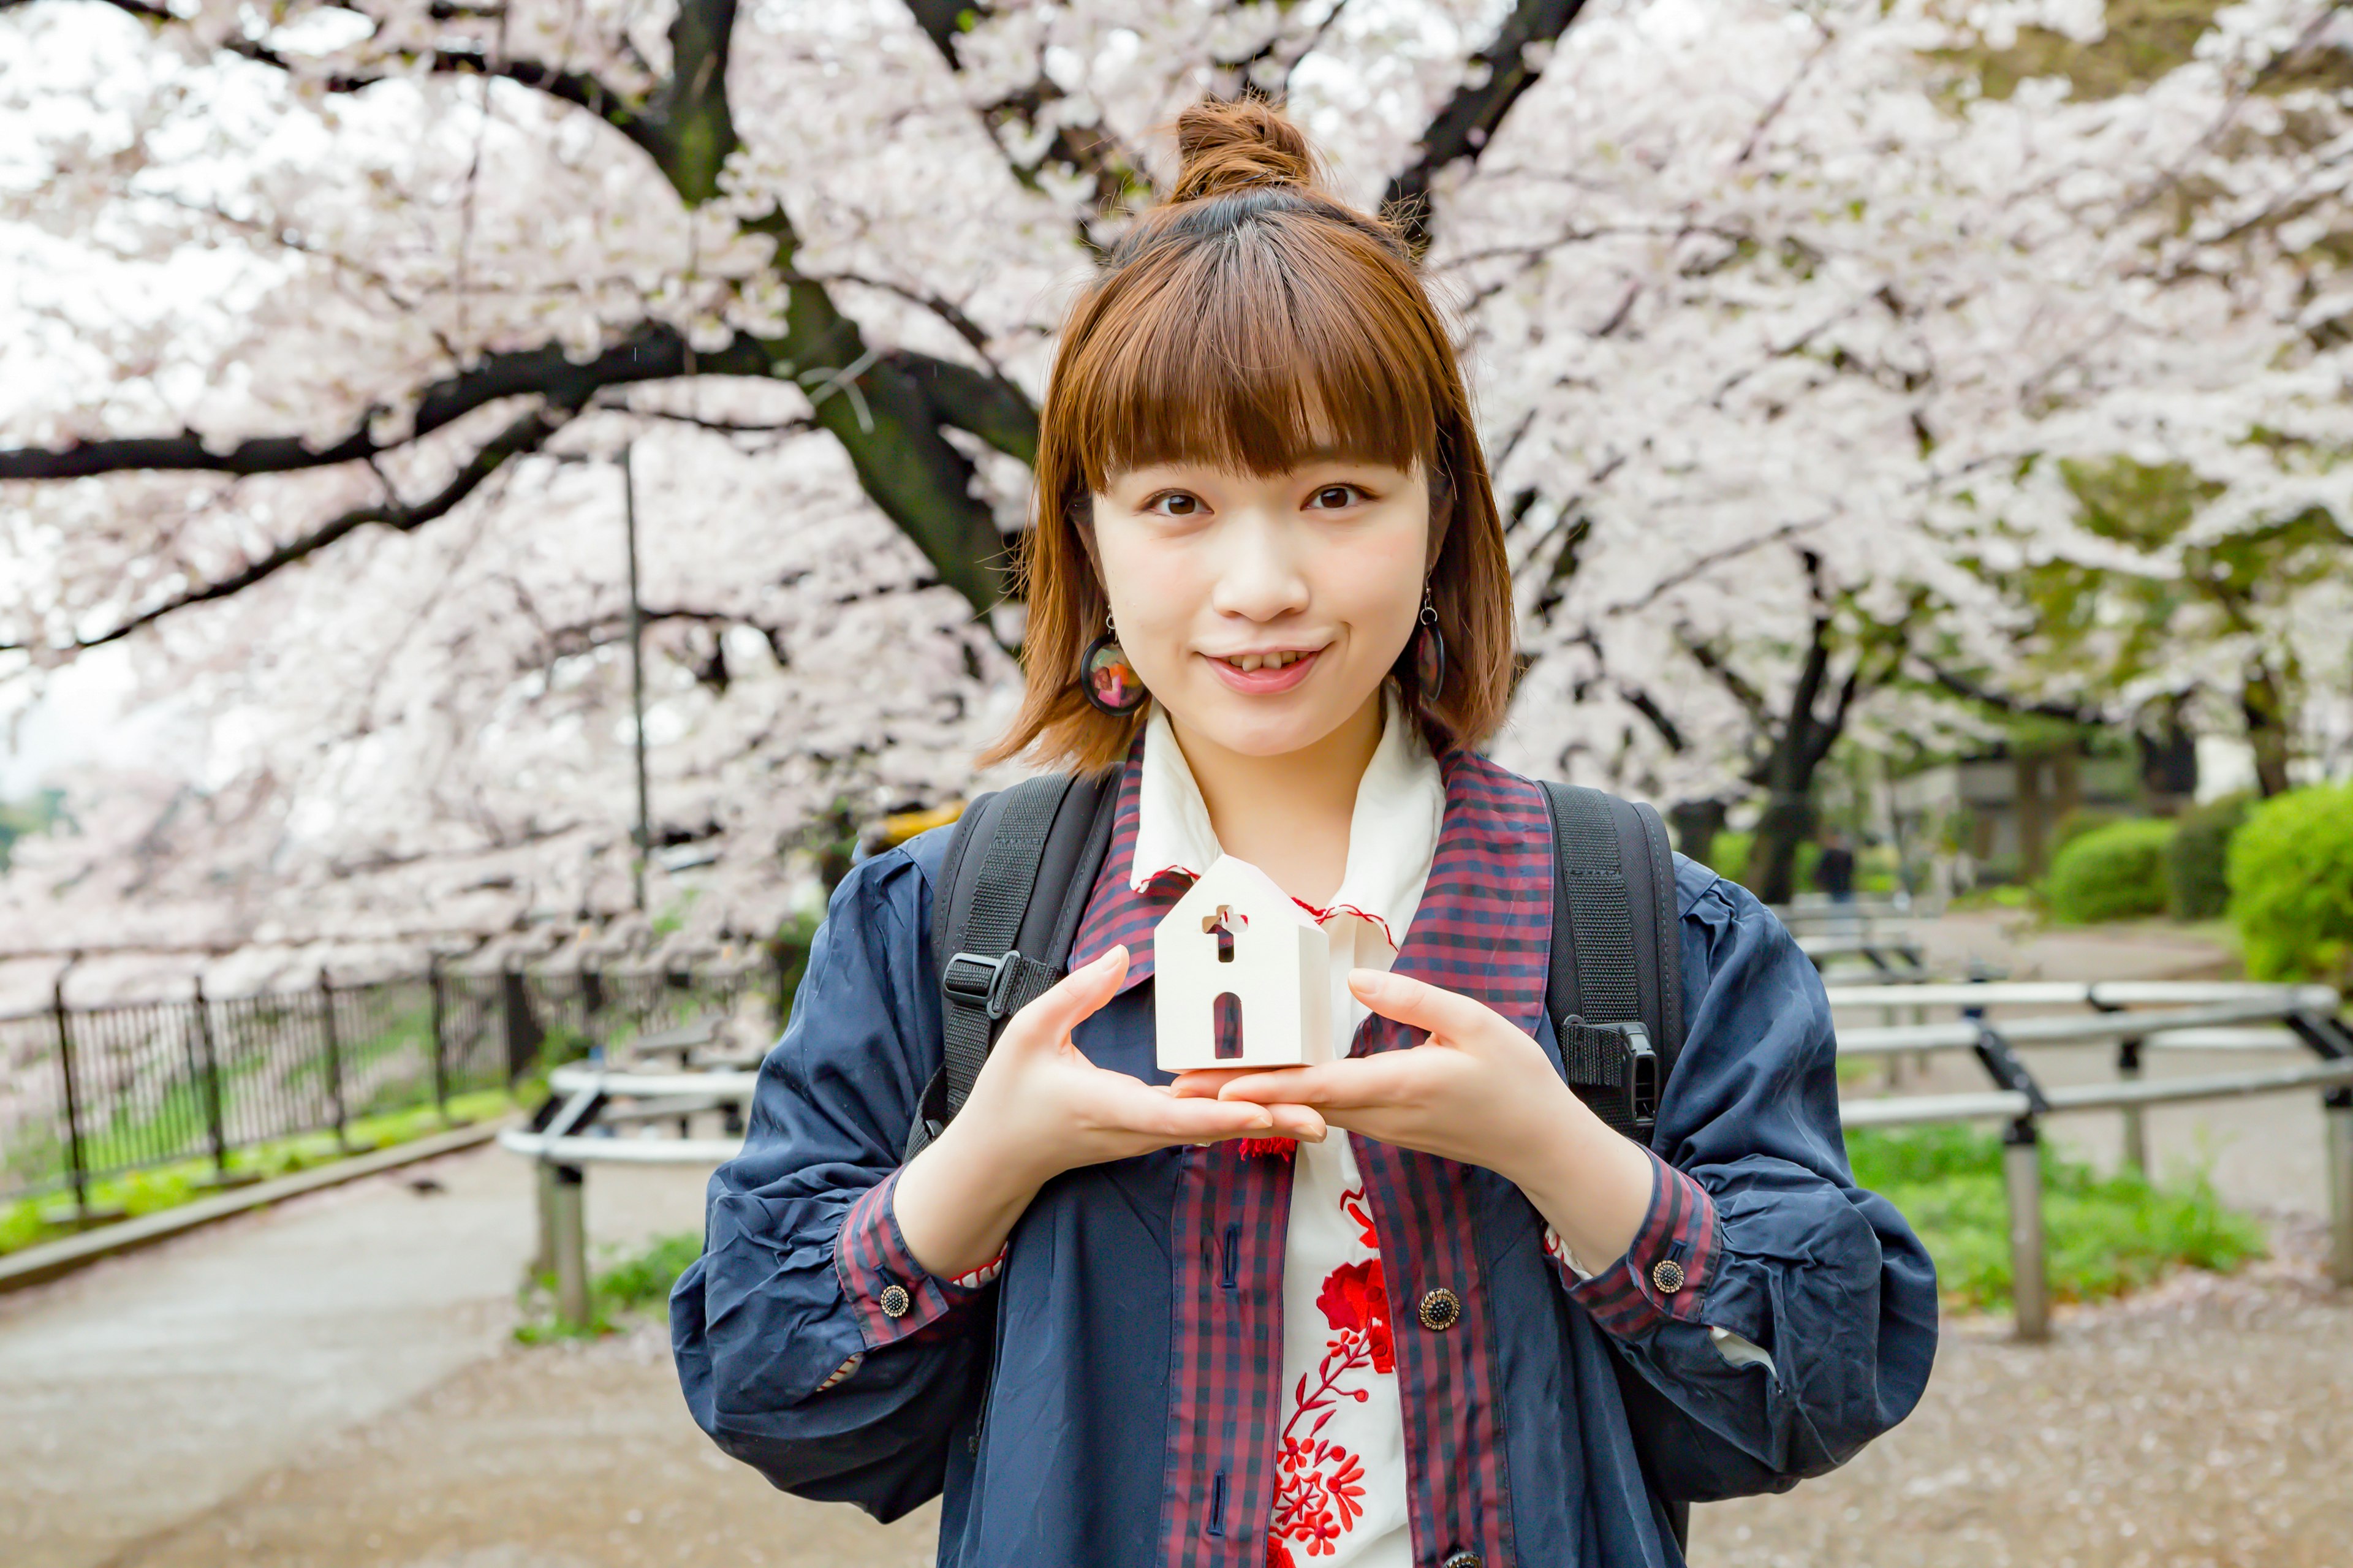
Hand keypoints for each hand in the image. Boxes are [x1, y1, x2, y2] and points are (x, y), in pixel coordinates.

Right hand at [894, 945, 1326, 1277]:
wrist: (994, 1159)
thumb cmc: (1008, 1096)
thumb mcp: (1029, 1032)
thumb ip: (1077, 993)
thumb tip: (1122, 954)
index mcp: (1108, 1106)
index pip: (1175, 1115)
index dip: (1222, 1113)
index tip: (1265, 1110)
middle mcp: (1136, 1130)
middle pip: (1212, 1129)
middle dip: (1268, 1123)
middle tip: (1324, 1116)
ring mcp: (1144, 1138)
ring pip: (1212, 1132)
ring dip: (1262, 1123)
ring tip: (1318, 1114)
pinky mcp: (1147, 1136)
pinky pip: (1199, 1128)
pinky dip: (1237, 1118)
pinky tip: (1273, 1107)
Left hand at [1174, 967, 1652, 1267]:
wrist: (1541, 1143)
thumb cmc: (1514, 1080)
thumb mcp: (1472, 1024)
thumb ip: (1413, 1000)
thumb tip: (1359, 979)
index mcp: (1397, 1086)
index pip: (1315, 1088)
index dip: (1262, 1086)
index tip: (1214, 1086)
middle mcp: (1379, 1114)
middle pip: (1294, 1105)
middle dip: (1236, 1096)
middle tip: (1179, 1087)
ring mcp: (1381, 1127)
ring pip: (1306, 1112)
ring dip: (1257, 1101)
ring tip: (1205, 1084)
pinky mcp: (1386, 1127)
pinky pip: (1327, 1115)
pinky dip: (1289, 1104)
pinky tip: (1265, 1089)